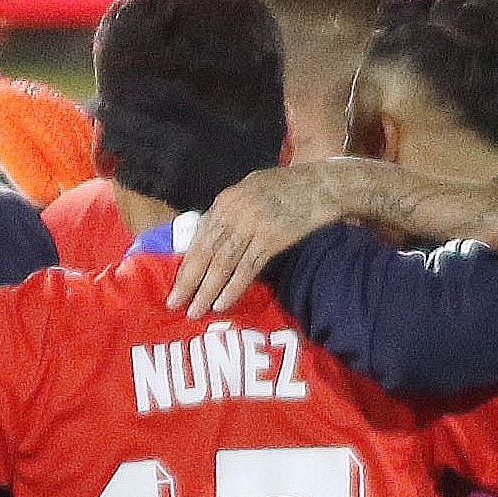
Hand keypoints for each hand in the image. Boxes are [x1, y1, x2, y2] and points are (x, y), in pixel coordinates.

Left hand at [165, 158, 364, 315]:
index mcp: (226, 200)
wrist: (323, 185)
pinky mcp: (272, 239)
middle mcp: (234, 212)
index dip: (187, 262)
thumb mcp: (251, 189)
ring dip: (207, 291)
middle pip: (206, 252)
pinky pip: (247, 269)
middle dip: (188, 281)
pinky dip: (233, 288)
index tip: (176, 283)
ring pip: (223, 264)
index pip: (200, 236)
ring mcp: (252, 226)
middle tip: (174, 304)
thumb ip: (231, 210)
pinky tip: (222, 304)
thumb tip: (213, 235)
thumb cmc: (289, 187)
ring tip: (195, 311)